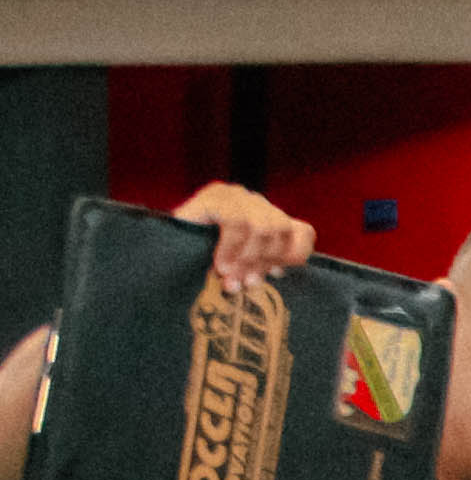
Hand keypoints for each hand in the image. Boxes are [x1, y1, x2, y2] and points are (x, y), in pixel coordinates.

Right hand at [169, 182, 315, 290]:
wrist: (159, 254)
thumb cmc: (202, 265)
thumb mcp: (241, 270)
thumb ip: (262, 268)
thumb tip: (279, 274)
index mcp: (269, 219)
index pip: (303, 232)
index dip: (293, 255)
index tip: (275, 275)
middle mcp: (256, 203)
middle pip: (282, 230)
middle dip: (264, 261)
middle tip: (245, 284)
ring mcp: (235, 196)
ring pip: (264, 226)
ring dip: (248, 258)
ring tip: (229, 278)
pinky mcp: (215, 195)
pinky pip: (237, 221)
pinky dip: (231, 248)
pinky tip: (220, 265)